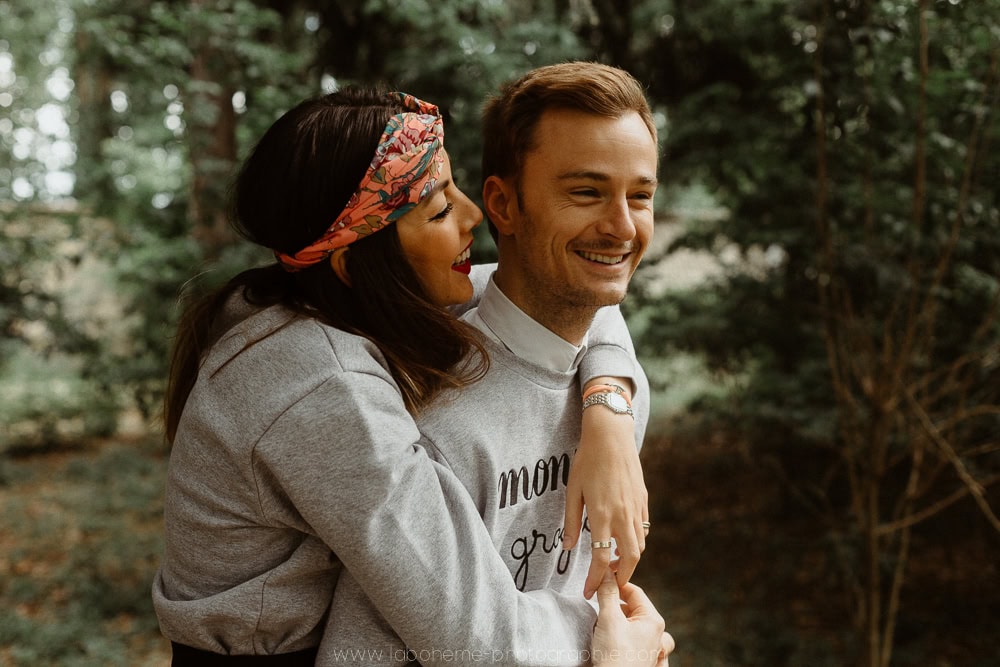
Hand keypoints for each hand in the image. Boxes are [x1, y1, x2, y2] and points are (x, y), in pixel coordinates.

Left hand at [564, 378, 648, 597]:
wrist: (611, 436)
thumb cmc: (587, 461)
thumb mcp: (572, 491)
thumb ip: (570, 521)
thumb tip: (567, 547)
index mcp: (601, 515)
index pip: (600, 558)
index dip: (596, 580)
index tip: (589, 591)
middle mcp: (622, 515)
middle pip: (629, 559)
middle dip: (621, 576)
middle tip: (609, 582)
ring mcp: (635, 507)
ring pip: (640, 545)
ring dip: (630, 560)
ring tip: (614, 562)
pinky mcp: (643, 499)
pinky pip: (644, 528)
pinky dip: (636, 541)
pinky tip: (623, 539)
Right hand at [592, 571, 672, 665]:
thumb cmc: (615, 658)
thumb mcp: (608, 619)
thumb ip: (607, 593)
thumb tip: (607, 573)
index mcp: (653, 621)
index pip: (634, 591)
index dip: (616, 584)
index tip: (600, 583)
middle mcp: (657, 636)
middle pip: (635, 609)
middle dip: (615, 606)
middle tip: (598, 607)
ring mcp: (651, 651)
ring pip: (637, 627)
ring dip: (621, 623)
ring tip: (607, 627)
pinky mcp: (643, 662)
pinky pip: (639, 645)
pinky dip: (629, 640)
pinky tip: (619, 644)